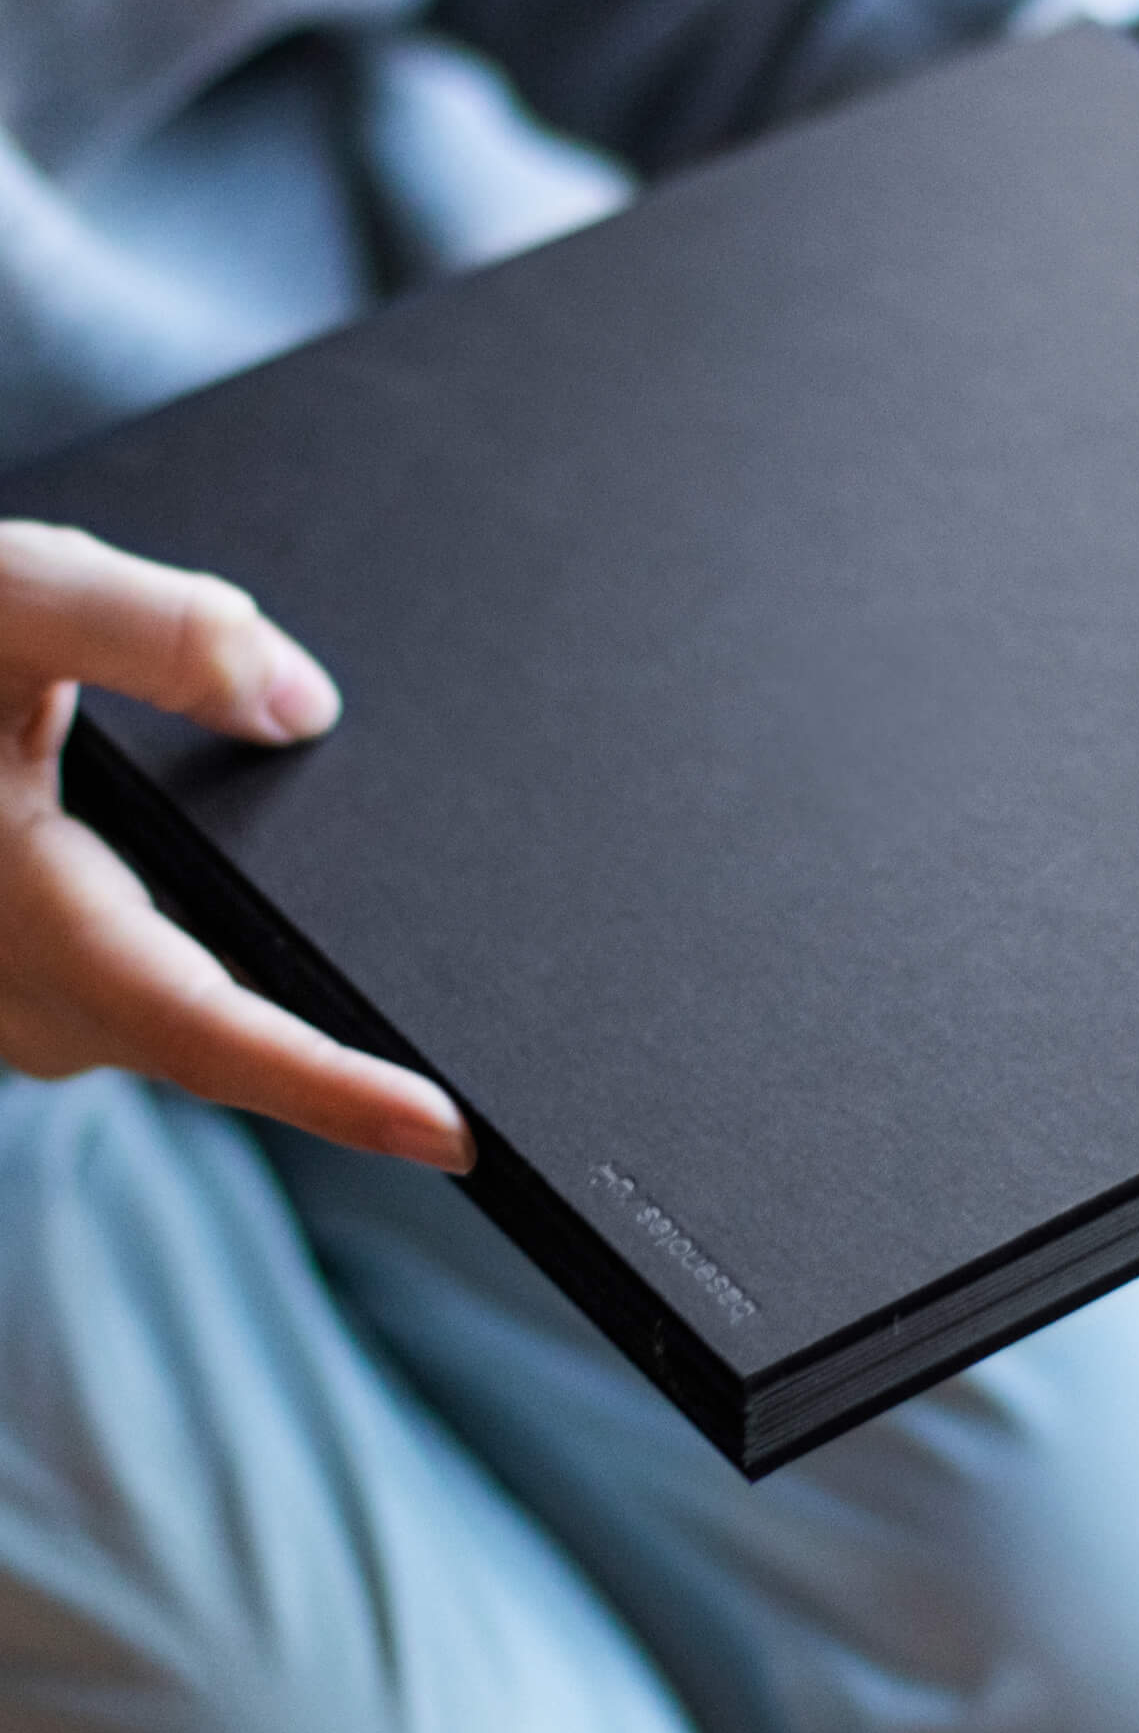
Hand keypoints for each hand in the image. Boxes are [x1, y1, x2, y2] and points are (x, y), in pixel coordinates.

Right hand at [0, 522, 475, 1168]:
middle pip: (220, 1048)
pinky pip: (157, 998)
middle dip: (353, 1074)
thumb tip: (305, 709)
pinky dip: (241, 988)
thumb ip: (149, 636)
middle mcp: (19, 990)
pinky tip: (319, 957)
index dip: (331, 1091)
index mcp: (25, 915)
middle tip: (495, 1102)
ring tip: (438, 1044)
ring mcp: (17, 995)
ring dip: (300, 1034)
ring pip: (187, 1030)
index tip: (449, 1133)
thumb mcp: (8, 599)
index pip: (205, 1032)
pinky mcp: (27, 969)